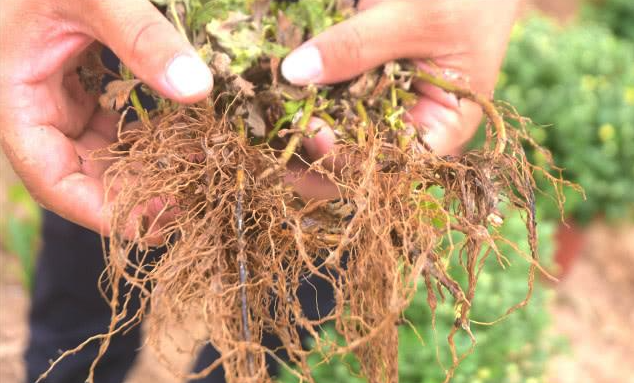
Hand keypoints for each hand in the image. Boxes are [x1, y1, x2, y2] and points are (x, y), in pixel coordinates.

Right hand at [0, 0, 212, 233]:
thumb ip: (141, 36)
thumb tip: (196, 89)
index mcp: (17, 100)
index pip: (50, 179)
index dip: (98, 211)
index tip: (151, 225)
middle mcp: (38, 108)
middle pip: (81, 176)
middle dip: (131, 198)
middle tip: (187, 207)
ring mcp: (62, 100)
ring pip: (102, 156)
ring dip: (145, 172)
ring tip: (193, 180)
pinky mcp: (85, 88)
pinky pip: (115, 128)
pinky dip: (148, 140)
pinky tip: (185, 142)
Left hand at [281, 0, 519, 198]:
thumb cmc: (469, 0)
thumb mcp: (421, 17)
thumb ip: (360, 45)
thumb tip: (296, 73)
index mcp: (441, 130)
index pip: (389, 164)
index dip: (347, 160)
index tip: (310, 131)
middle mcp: (407, 130)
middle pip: (352, 163)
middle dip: (307, 158)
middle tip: (262, 146)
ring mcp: (381, 111)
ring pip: (331, 139)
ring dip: (293, 136)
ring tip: (256, 129)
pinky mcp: (360, 89)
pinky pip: (326, 104)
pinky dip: (297, 104)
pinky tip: (268, 102)